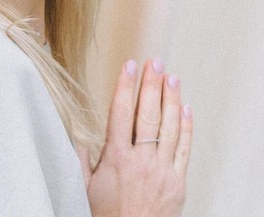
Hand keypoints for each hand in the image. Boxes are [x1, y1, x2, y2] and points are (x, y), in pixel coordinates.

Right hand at [78, 58, 192, 216]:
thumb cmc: (104, 215)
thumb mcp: (83, 186)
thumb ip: (81, 158)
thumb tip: (76, 133)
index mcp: (116, 157)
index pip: (121, 113)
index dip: (125, 87)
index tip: (129, 66)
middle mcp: (141, 160)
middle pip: (148, 114)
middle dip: (151, 85)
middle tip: (155, 62)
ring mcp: (162, 170)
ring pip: (170, 127)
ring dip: (171, 99)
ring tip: (172, 77)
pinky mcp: (178, 182)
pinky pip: (184, 149)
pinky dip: (187, 128)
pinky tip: (186, 109)